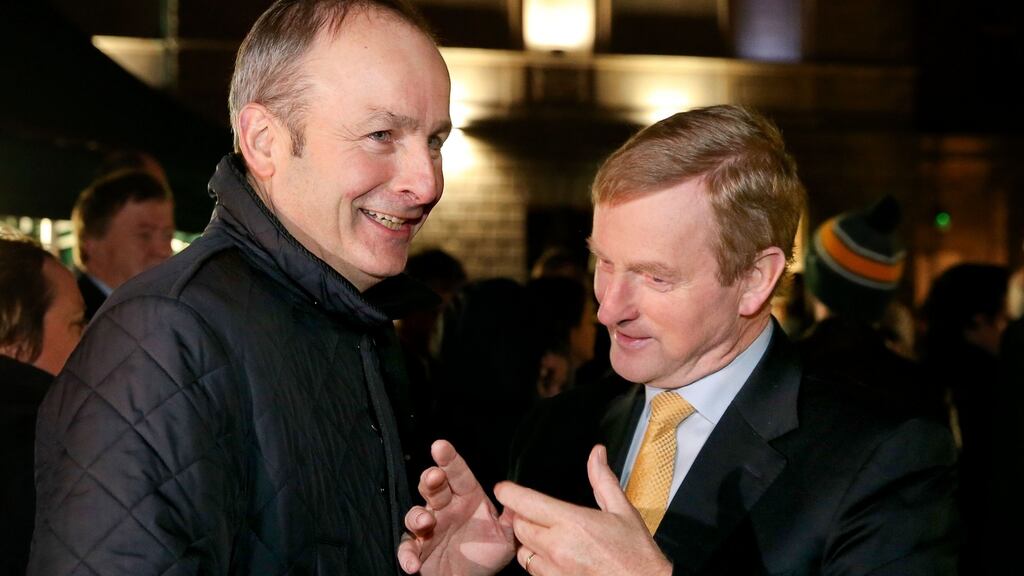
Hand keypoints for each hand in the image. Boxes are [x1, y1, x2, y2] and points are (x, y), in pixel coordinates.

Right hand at [398, 440, 515, 575]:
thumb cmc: (487, 555)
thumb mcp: (506, 536)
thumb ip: (512, 516)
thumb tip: (518, 497)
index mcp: (466, 498)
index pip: (457, 474)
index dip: (449, 459)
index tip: (441, 445)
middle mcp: (445, 508)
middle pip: (433, 487)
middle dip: (431, 479)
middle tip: (435, 476)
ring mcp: (429, 528)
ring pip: (415, 513)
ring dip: (417, 515)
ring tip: (425, 521)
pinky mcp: (418, 549)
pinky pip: (407, 548)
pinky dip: (407, 554)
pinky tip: (413, 562)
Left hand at [494, 445, 672, 575]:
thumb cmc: (636, 555)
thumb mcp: (623, 511)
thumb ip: (603, 480)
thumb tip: (597, 455)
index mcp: (573, 522)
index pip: (526, 503)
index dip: (509, 493)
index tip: (503, 489)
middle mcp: (558, 547)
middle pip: (519, 526)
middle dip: (522, 517)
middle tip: (533, 512)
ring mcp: (555, 570)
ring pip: (522, 551)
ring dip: (528, 542)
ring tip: (546, 536)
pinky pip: (533, 572)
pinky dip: (537, 562)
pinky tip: (554, 556)